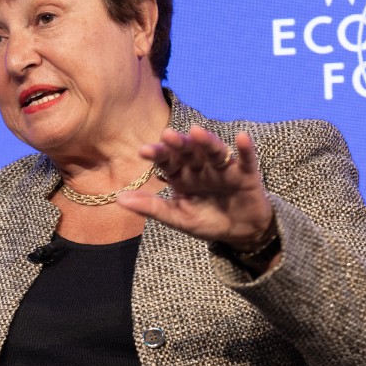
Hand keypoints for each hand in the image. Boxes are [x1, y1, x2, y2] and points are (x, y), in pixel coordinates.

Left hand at [116, 125, 273, 249]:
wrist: (240, 233)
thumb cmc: (206, 221)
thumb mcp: (177, 217)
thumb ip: (151, 207)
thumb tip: (119, 198)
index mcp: (182, 176)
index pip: (167, 161)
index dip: (157, 155)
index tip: (143, 151)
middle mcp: (201, 167)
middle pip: (189, 152)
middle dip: (179, 144)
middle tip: (167, 135)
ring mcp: (223, 169)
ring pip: (214, 152)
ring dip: (207, 142)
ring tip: (197, 132)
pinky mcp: (246, 174)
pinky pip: (247, 160)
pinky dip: (245, 149)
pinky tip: (242, 137)